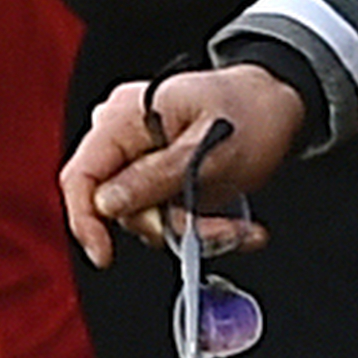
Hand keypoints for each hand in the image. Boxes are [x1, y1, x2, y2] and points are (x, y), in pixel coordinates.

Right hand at [61, 67, 295, 267]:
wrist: (277, 103)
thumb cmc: (251, 112)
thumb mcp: (211, 149)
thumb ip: (156, 176)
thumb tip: (106, 204)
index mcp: (125, 116)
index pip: (81, 175)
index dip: (85, 220)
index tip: (105, 255)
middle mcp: (123, 135)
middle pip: (116, 204)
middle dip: (167, 226)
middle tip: (219, 232)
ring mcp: (139, 155)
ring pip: (144, 215)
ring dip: (190, 229)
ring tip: (237, 226)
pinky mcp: (157, 175)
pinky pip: (161, 212)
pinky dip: (195, 224)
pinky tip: (231, 222)